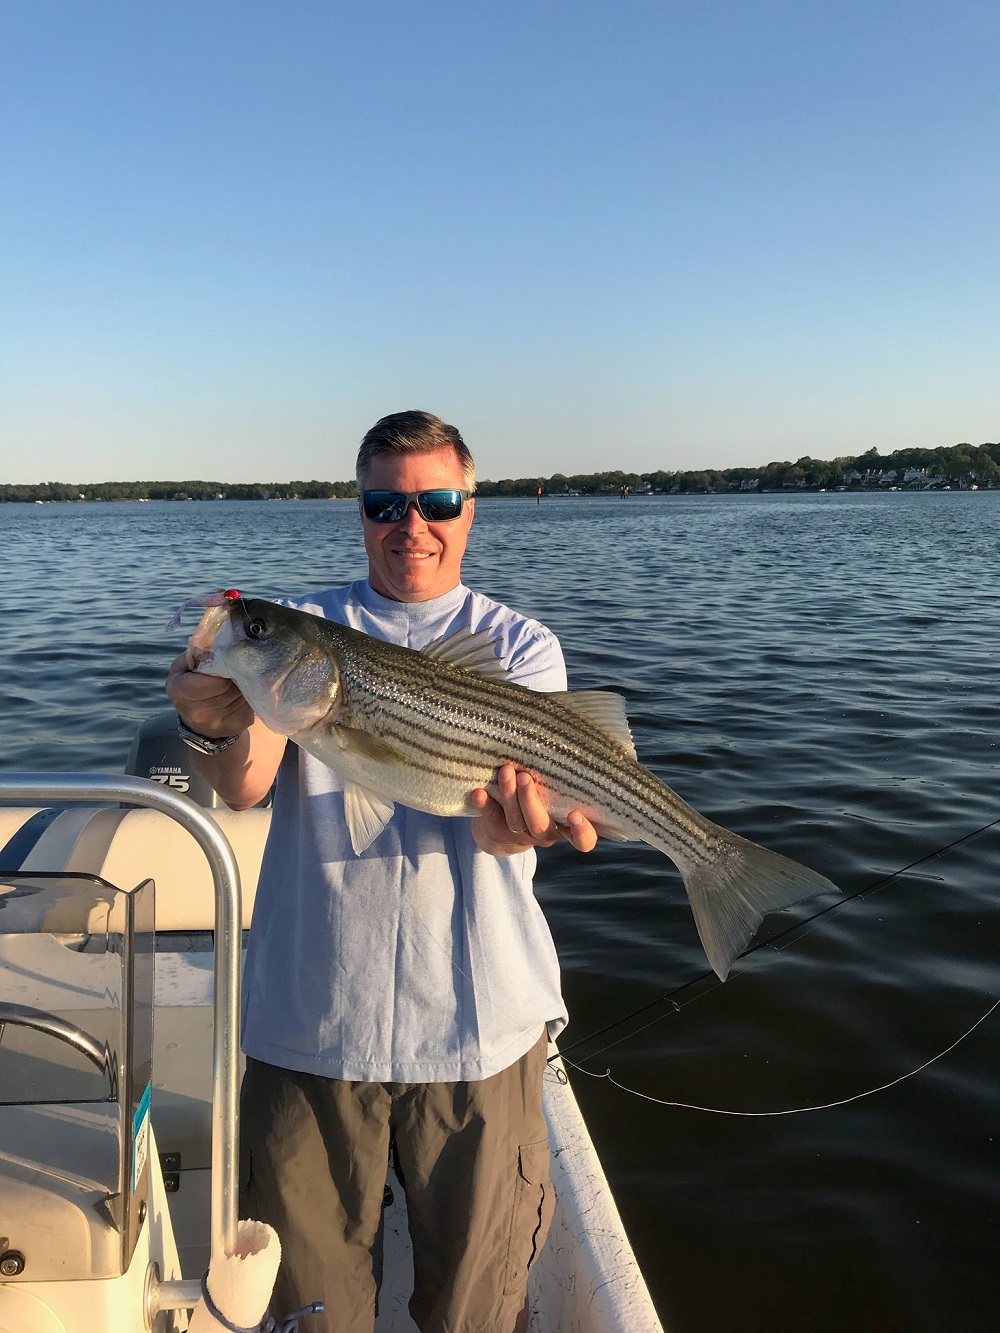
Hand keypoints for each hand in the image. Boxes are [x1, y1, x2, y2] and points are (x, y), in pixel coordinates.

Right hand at [165, 651, 254, 738]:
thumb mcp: (182, 667)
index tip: (225, 660)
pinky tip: (242, 692)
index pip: (209, 678)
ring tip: (238, 679)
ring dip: (243, 683)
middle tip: (236, 667)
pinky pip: (250, 704)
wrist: (199, 725)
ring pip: (241, 694)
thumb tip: (213, 639)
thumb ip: (195, 652)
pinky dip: (249, 695)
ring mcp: (217, 723)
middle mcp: (197, 712)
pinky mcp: (236, 726)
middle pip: (228, 686)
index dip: (222, 667)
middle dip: (234, 674)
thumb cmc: (190, 686)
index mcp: (179, 691)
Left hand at [469, 764, 598, 857]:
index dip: (582, 832)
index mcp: (566, 826)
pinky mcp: (497, 832)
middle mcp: (546, 834)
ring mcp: (520, 836)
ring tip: (505, 771)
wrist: (500, 831)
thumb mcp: (553, 793)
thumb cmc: (538, 798)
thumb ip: (558, 780)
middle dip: (530, 801)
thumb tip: (560, 737)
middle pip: (540, 825)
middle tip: (524, 777)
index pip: (584, 840)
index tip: (574, 815)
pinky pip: (491, 818)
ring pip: (515, 820)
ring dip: (510, 795)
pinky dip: (485, 804)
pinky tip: (479, 792)